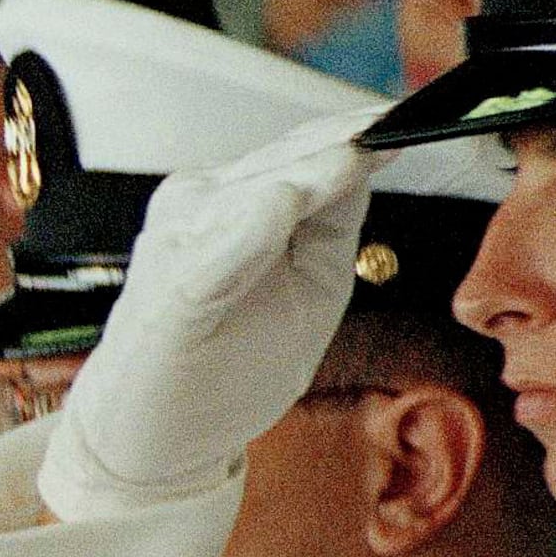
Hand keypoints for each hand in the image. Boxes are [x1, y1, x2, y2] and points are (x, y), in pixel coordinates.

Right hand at [40, 109, 382, 524]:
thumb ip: (334, 225)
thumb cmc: (222, 366)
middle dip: (336, 145)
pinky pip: (215, 251)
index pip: (304, 154)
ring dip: (302, 173)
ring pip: (252, 190)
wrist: (151, 436)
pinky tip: (282, 203)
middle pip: (282, 161)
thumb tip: (366, 159)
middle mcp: (195, 211)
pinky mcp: (168, 290)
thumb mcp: (310, 285)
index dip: (357, 134)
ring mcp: (176, 245)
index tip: (404, 119)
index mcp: (232, 206)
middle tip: (386, 127)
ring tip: (352, 154)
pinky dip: (249, 226)